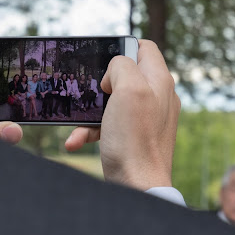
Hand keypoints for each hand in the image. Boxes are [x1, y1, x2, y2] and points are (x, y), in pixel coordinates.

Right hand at [64, 40, 179, 190]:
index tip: (104, 65)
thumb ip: (121, 66)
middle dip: (101, 85)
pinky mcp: (135, 137)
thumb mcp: (127, 89)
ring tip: (78, 124)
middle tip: (93, 95)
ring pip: (113, 102)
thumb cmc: (134, 139)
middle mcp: (157, 97)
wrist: (138, 187)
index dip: (120, 50)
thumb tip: (114, 72)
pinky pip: (110, 125)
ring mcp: (147, 118)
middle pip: (125, 75)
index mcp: (159, 80)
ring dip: (91, 112)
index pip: (143, 48)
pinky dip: (92, 131)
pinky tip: (75, 141)